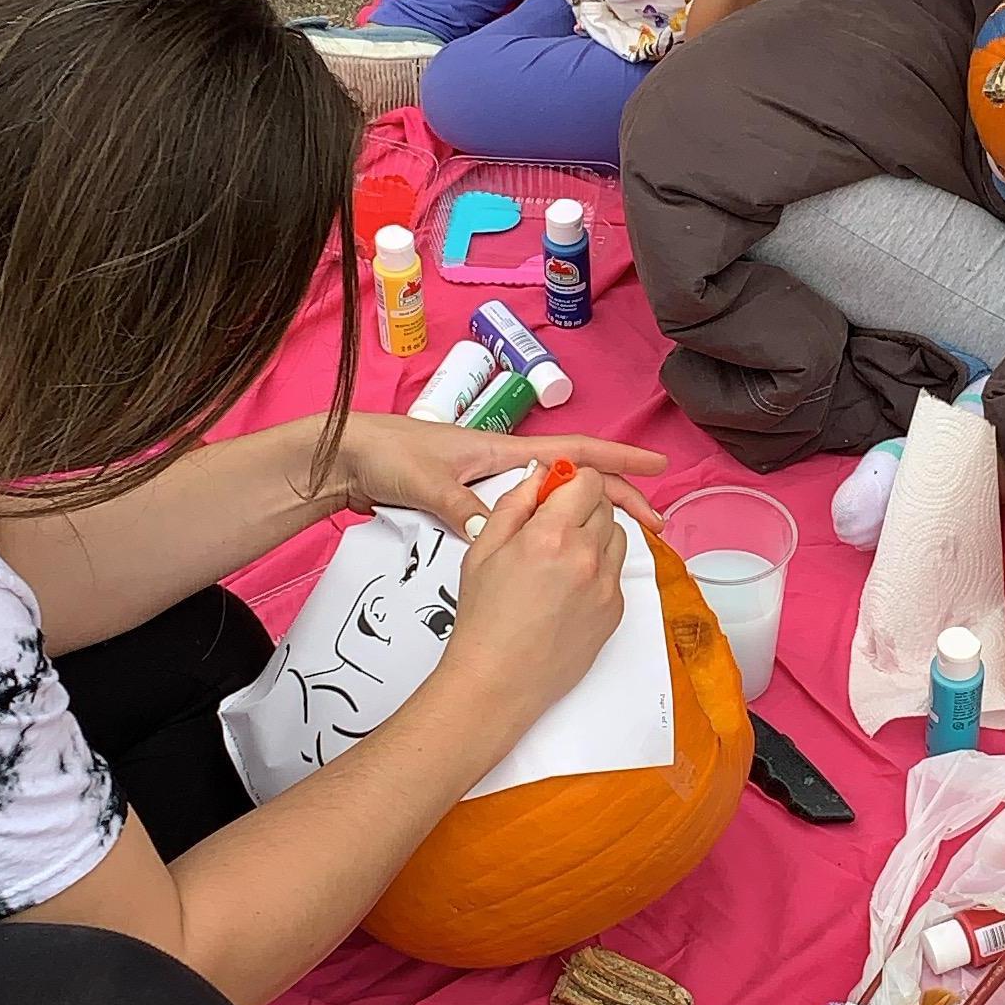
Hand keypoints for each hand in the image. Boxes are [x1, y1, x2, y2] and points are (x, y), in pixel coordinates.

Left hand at [324, 413, 664, 534]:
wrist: (348, 459)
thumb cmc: (388, 455)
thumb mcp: (425, 480)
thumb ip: (459, 504)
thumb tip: (491, 527)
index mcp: (503, 453)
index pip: (574, 453)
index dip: (617, 460)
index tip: (656, 468)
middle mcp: (505, 467)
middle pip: (577, 481)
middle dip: (619, 497)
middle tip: (655, 524)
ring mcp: (493, 486)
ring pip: (558, 501)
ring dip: (593, 516)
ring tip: (626, 540)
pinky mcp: (477, 505)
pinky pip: (532, 519)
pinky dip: (558, 530)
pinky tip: (567, 551)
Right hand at [442, 459, 630, 731]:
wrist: (500, 679)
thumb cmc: (485, 621)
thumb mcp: (483, 549)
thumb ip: (515, 503)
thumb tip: (539, 476)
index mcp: (551, 534)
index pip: (588, 481)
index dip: (572, 481)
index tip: (558, 491)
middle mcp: (586, 556)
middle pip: (604, 505)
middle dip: (582, 507)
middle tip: (553, 526)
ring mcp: (606, 585)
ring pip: (616, 536)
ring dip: (595, 535)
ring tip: (560, 558)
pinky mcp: (615, 609)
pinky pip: (617, 571)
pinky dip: (598, 568)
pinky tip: (568, 587)